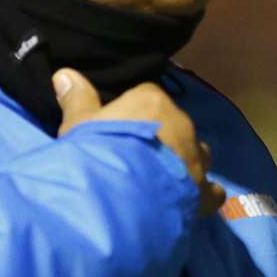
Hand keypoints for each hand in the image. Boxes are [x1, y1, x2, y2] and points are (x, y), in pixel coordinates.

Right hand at [54, 68, 224, 216]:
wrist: (120, 198)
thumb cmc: (97, 154)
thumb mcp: (78, 126)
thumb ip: (77, 100)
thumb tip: (64, 72)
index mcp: (152, 102)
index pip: (147, 97)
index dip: (135, 113)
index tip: (121, 130)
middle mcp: (182, 125)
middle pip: (175, 125)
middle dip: (162, 138)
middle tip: (138, 159)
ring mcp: (196, 158)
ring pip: (198, 153)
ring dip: (185, 163)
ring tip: (163, 181)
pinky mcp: (203, 191)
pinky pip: (212, 190)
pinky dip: (204, 194)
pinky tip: (192, 203)